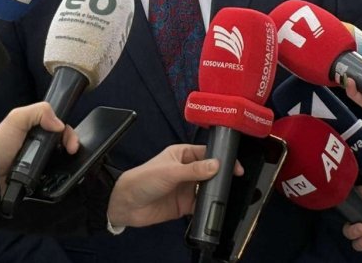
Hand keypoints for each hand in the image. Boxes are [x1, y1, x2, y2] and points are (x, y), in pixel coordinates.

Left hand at [0, 102, 77, 189]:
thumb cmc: (0, 145)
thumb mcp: (16, 119)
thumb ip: (38, 112)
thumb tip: (60, 125)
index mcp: (35, 128)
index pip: (59, 126)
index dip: (68, 132)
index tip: (71, 142)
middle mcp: (39, 144)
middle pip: (63, 142)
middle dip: (72, 145)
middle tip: (72, 152)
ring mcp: (39, 162)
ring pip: (62, 159)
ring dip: (68, 161)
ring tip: (69, 165)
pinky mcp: (38, 179)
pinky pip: (55, 176)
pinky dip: (61, 175)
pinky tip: (63, 176)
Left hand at [107, 144, 240, 227]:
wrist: (127, 205)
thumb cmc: (143, 179)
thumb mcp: (170, 171)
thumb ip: (194, 170)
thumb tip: (216, 165)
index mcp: (182, 155)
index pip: (207, 153)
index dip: (221, 158)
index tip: (235, 166)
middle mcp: (186, 170)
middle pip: (210, 172)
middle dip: (221, 176)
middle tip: (234, 181)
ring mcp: (186, 188)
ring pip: (207, 189)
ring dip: (215, 192)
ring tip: (225, 195)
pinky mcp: (184, 205)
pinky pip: (200, 205)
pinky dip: (207, 207)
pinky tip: (213, 208)